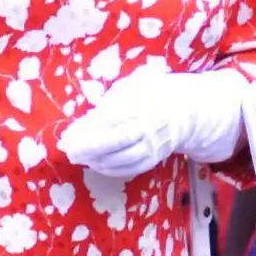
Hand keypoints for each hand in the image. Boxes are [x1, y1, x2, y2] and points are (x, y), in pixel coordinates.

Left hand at [61, 64, 254, 178]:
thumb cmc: (153, 94)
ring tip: (81, 156)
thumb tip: (85, 122)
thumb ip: (110, 101)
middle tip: (70, 150)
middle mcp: (148, 128)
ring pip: (120, 160)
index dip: (87, 129)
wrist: (186, 111)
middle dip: (88, 149)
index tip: (69, 134)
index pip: (110, 120)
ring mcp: (151, 146)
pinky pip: (128, 169)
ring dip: (97, 160)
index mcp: (143, 105)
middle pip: (114, 143)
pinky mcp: (152, 159)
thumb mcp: (132, 87)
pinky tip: (97, 163)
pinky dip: (110, 168)